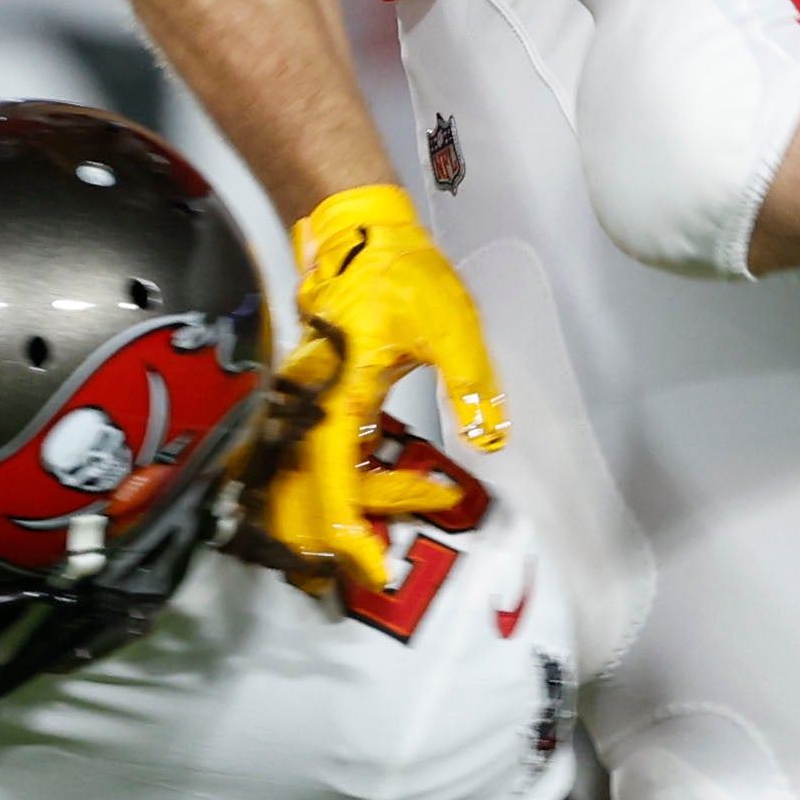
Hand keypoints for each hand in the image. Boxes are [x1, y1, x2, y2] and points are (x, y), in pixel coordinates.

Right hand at [265, 183, 503, 589]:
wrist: (360, 233)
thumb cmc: (398, 271)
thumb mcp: (451, 324)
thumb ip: (471, 384)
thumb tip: (489, 439)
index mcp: (339, 392)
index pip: (331, 481)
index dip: (348, 534)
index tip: (376, 567)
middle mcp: (314, 406)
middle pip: (310, 495)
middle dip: (349, 533)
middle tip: (395, 552)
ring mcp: (313, 405)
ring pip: (315, 482)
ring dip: (362, 507)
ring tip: (427, 494)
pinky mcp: (324, 403)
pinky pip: (330, 459)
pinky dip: (360, 484)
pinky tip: (410, 479)